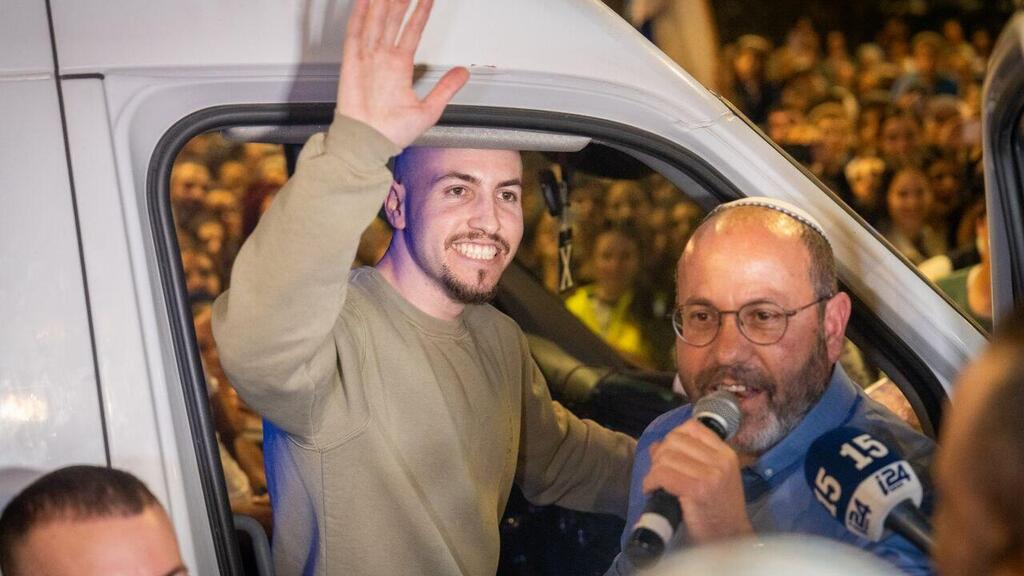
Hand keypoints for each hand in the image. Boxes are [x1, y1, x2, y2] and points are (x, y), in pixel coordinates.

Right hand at [338, 0, 468, 148]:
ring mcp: (367, 58)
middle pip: (392, 20)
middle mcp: (383, 58)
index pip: (411, 31)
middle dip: (400, 0)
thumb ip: (446, 88)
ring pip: (376, 21)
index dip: (420, 13)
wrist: (369, 143)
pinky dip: (359, 15)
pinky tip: (365, 0)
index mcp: (399, 66)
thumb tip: (463, 73)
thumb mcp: (429, 110)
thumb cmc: (393, 132)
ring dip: (382, 2)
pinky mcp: (351, 63)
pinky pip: (354, 33)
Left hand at [642, 419, 752, 542]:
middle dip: (660, 454)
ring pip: (666, 457)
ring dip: (654, 470)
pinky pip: (663, 474)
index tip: (668, 454)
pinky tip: (652, 490)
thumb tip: (656, 445)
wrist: (730, 538)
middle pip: (675, 440)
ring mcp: (710, 475)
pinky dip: (651, 481)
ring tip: (655, 484)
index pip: (693, 427)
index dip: (673, 437)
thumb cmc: (718, 509)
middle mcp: (720, 460)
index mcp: (726, 453)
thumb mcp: (711, 477)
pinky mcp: (697, 490)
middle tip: (658, 472)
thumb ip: (688, 458)